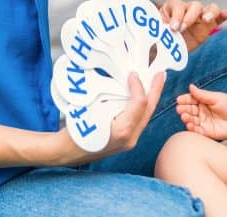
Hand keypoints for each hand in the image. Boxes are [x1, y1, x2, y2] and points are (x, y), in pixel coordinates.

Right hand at [51, 71, 165, 164]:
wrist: (66, 154)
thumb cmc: (75, 131)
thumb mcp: (91, 110)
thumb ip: (111, 97)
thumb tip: (123, 79)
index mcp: (122, 131)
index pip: (139, 103)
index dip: (139, 85)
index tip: (133, 74)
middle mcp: (130, 138)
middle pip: (149, 110)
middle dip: (156, 90)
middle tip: (160, 74)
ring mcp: (129, 141)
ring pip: (146, 116)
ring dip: (151, 98)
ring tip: (156, 82)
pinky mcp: (126, 141)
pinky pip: (139, 120)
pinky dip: (142, 106)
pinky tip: (142, 96)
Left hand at [160, 0, 226, 51]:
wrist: (167, 49)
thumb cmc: (160, 38)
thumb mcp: (156, 35)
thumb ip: (157, 35)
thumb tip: (153, 40)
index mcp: (172, 8)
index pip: (177, 5)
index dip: (176, 15)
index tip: (173, 28)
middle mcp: (188, 9)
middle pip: (195, 5)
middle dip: (190, 16)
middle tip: (183, 28)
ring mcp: (200, 16)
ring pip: (209, 8)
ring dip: (209, 12)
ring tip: (206, 19)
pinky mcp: (209, 26)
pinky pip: (218, 18)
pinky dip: (223, 15)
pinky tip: (226, 14)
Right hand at [176, 84, 226, 139]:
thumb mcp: (216, 98)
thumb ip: (203, 94)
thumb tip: (190, 87)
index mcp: (203, 101)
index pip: (191, 99)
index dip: (185, 100)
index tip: (179, 100)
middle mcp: (202, 112)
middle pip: (189, 110)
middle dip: (184, 109)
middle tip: (180, 109)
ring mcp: (203, 122)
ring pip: (191, 120)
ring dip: (186, 119)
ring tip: (185, 117)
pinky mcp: (207, 132)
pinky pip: (197, 131)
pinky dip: (192, 129)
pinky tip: (190, 125)